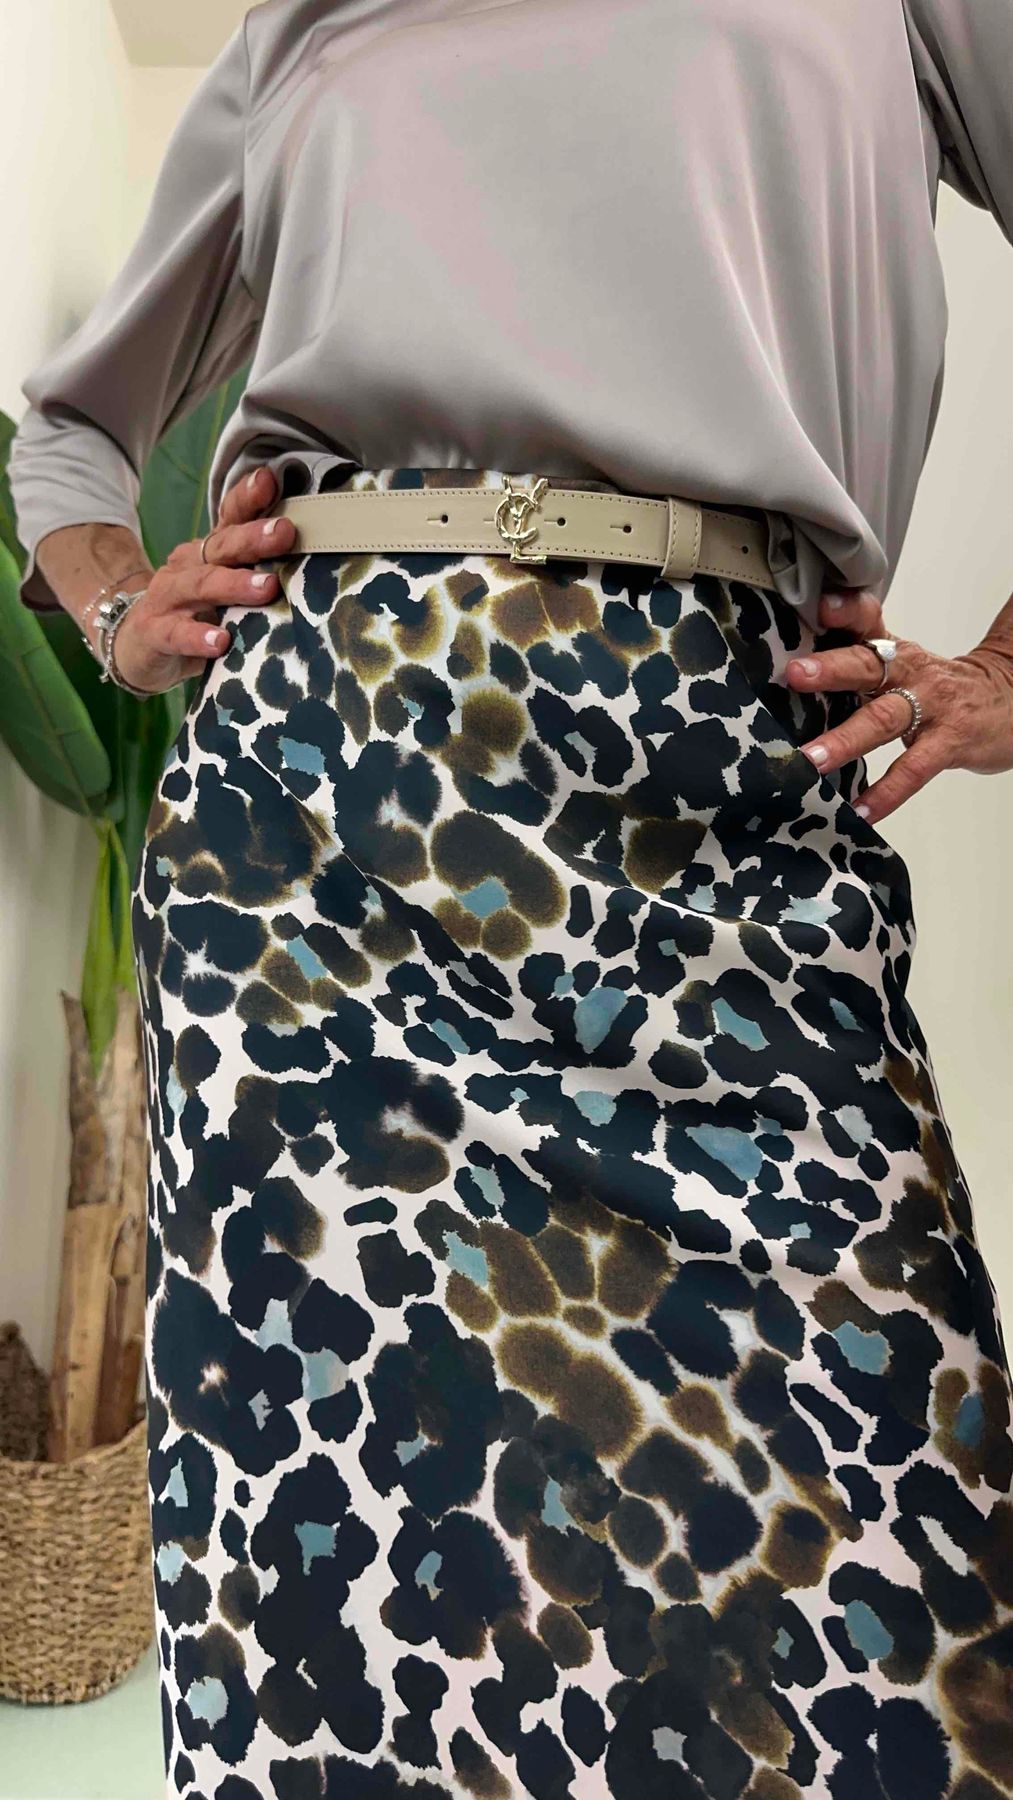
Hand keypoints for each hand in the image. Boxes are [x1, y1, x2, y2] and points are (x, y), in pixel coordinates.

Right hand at [109, 465, 297, 693]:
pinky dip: (197, 636)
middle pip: (221, 546)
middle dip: (253, 538)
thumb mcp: (230, 589)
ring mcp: (168, 596)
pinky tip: (220, 641)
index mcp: (211, 550)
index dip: (248, 498)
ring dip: (233, 585)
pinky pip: (176, 633)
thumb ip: (263, 574)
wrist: (141, 645)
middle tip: (284, 532)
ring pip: (200, 585)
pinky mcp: (155, 631)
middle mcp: (188, 565)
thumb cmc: (199, 613)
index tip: (270, 481)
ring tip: (266, 588)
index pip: (231, 517)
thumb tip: (322, 565)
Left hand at [786, 585, 1012, 822]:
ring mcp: (930, 708)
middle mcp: (909, 673)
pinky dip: (886, 793)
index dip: (847, 612)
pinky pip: (913, 770)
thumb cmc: (938, 686)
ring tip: (811, 761)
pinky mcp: (948, 742)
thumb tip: (792, 673)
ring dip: (845, 740)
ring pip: (883, 720)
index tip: (821, 607)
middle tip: (795, 674)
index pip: (869, 621)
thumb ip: (857, 663)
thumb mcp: (903, 665)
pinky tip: (860, 811)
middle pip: (868, 665)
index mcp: (893, 651)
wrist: (1009, 699)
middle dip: (831, 669)